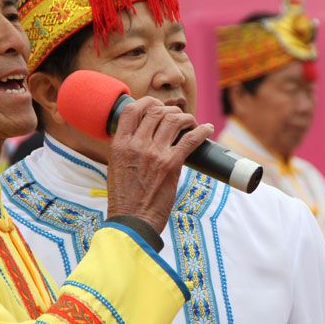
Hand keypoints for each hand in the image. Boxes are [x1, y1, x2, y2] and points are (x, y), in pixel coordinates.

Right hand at [107, 97, 212, 232]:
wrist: (131, 221)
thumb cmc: (125, 199)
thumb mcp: (117, 167)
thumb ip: (127, 150)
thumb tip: (142, 139)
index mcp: (120, 145)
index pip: (131, 110)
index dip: (146, 102)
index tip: (156, 105)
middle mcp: (136, 145)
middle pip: (156, 112)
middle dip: (170, 110)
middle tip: (178, 117)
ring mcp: (154, 154)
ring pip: (174, 120)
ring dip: (186, 118)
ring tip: (191, 122)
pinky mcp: (171, 165)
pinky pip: (190, 140)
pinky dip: (202, 131)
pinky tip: (207, 129)